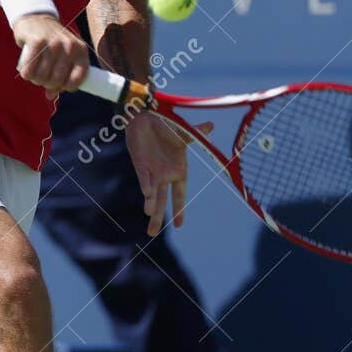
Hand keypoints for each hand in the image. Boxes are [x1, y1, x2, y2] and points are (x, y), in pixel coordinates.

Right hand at [13, 14, 89, 97]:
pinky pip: (30, 69)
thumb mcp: (63, 56)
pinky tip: (26, 70)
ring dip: (35, 79)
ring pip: (43, 76)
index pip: (79, 78)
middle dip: (47, 84)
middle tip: (42, 78)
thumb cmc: (52, 42)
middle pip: (57, 80)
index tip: (59, 86)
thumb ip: (60, 76)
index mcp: (81, 50)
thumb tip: (50, 96)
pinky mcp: (37, 41)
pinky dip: (26, 74)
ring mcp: (53, 43)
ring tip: (34, 73)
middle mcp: (69, 46)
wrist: (36, 17)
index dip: (68, 87)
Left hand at [125, 111, 208, 235]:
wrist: (146, 119)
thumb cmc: (167, 128)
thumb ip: (197, 133)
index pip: (179, 194)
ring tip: (150, 213)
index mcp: (178, 171)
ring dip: (151, 202)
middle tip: (152, 233)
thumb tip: (211, 125)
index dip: (179, 209)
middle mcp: (164, 175)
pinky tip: (147, 193)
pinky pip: (144, 177)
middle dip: (158, 216)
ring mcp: (152, 171)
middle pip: (162, 200)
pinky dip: (146, 184)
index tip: (179, 225)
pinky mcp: (141, 164)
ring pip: (151, 193)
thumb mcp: (183, 134)